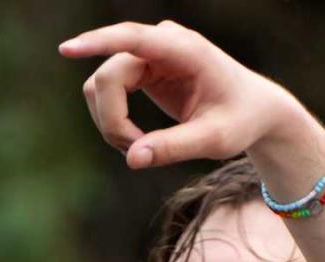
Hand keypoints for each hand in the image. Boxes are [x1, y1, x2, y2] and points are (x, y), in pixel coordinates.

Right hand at [60, 20, 317, 170]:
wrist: (256, 110)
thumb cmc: (242, 121)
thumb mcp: (215, 140)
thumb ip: (175, 148)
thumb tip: (132, 159)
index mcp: (186, 50)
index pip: (133, 39)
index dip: (98, 43)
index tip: (68, 50)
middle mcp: (162, 43)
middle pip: (109, 74)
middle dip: (112, 118)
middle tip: (133, 153)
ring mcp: (149, 53)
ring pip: (101, 83)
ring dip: (110, 120)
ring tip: (140, 149)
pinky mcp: (142, 68)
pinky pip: (108, 89)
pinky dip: (114, 118)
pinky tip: (136, 141)